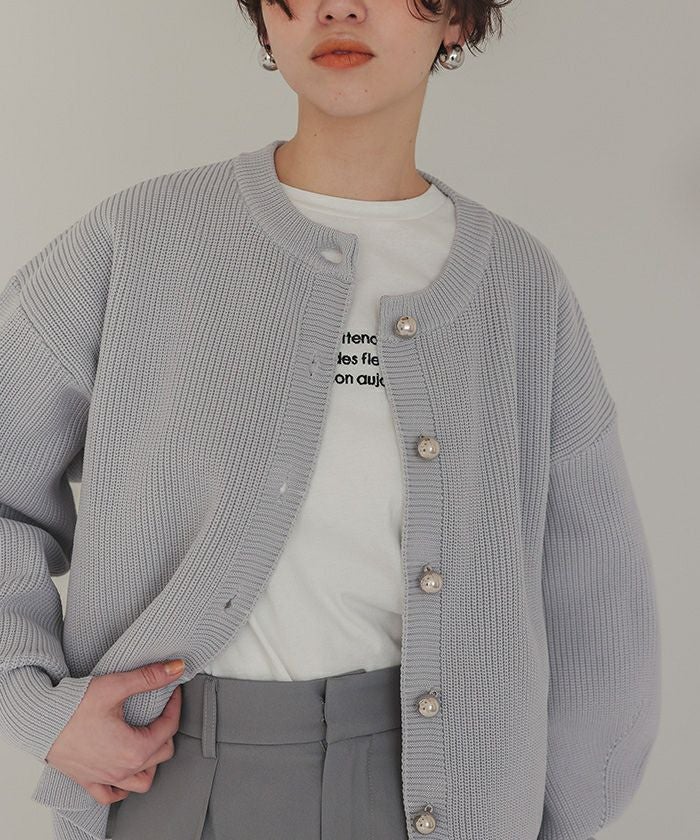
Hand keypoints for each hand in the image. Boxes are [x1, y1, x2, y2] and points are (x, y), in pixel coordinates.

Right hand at [44, 660, 185, 805]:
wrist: (39, 721)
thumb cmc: (73, 707)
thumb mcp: (115, 686)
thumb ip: (149, 678)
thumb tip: (176, 668)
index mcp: (134, 749)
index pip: (169, 727)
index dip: (175, 705)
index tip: (172, 691)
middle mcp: (122, 769)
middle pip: (162, 753)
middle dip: (166, 729)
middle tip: (161, 710)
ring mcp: (105, 778)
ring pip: (143, 780)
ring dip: (151, 762)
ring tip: (149, 739)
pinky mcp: (88, 781)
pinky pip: (112, 795)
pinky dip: (123, 786)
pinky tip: (125, 770)